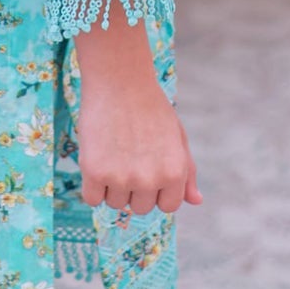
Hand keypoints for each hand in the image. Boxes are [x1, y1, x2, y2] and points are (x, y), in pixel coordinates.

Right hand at [74, 14, 202, 216]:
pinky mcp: (94, 171)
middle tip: (129, 157)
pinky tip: (97, 160)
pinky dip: (93, 186)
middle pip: (140, 208)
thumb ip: (188, 172)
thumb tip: (196, 201)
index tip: (148, 170)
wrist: (120, 80)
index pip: (168, 206)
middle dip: (135, 189)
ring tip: (113, 153)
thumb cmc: (151, 108)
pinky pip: (92, 199)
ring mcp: (122, 177)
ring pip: (116, 203)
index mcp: (175, 172)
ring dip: (112, 186)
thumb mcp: (178, 138)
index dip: (158, 190)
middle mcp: (150, 179)